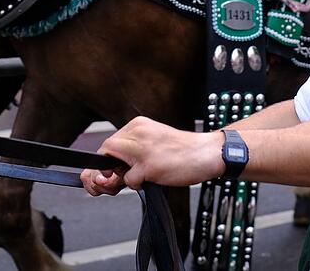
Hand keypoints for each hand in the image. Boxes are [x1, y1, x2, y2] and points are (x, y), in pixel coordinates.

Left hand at [81, 116, 223, 195]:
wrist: (207, 152)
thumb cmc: (182, 152)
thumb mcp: (153, 144)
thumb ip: (132, 155)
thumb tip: (106, 174)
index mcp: (138, 125)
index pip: (109, 142)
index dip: (102, 161)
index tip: (103, 174)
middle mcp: (138, 132)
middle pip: (105, 150)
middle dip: (101, 171)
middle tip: (107, 184)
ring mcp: (143, 148)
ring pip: (110, 162)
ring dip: (115, 178)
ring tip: (128, 181)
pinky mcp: (150, 164)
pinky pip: (129, 179)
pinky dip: (135, 184)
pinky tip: (150, 179)